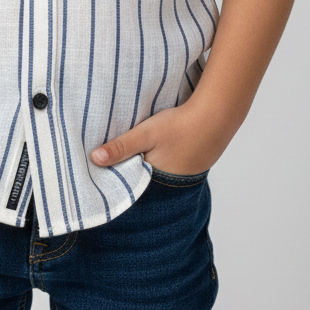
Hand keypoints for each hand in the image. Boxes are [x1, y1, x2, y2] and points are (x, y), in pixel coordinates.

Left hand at [90, 103, 222, 175]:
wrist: (214, 119)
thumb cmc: (179, 127)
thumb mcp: (145, 134)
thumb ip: (120, 147)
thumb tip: (94, 159)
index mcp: (151, 181)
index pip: (125, 189)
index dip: (111, 182)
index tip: (94, 176)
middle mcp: (164, 187)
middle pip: (137, 185)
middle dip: (123, 177)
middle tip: (105, 168)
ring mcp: (177, 181)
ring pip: (150, 178)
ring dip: (140, 170)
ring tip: (126, 160)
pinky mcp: (185, 170)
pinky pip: (163, 172)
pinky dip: (154, 165)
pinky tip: (151, 154)